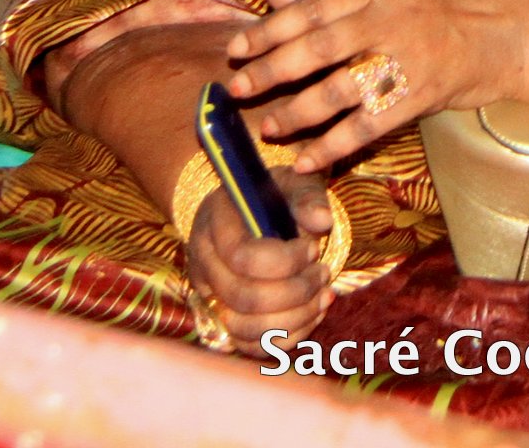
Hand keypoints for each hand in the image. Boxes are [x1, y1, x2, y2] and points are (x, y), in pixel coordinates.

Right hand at [185, 163, 336, 346]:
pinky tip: (313, 312)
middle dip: (296, 291)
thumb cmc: (274, 196)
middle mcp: (203, 264)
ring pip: (246, 329)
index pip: (243, 258)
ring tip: (324, 294)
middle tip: (324, 272)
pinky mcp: (222, 320)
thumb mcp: (292, 182)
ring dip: (296, 317)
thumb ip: (308, 197)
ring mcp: (209, 296)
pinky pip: (251, 345)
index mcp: (215, 224)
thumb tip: (323, 220)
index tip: (313, 248)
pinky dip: (288, 336)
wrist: (248, 213)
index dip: (286, 261)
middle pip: (244, 298)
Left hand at [222, 0, 528, 170]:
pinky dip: (334, 143)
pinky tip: (309, 158)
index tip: (237, 48)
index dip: (269, 29)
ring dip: (297, 112)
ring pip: (338, 88)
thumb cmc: (455, 4)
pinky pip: (369, 123)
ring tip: (269, 128)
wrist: (517, 30)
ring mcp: (406, 56)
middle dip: (271, 70)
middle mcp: (388, 17)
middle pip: (317, 46)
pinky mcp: (422, 93)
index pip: (312, 8)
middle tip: (238, 89)